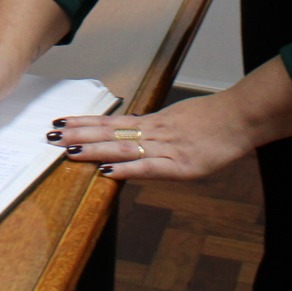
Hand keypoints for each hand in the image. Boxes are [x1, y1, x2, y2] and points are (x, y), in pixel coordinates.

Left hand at [45, 95, 254, 182]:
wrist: (241, 118)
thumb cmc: (214, 119)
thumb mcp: (179, 118)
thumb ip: (156, 126)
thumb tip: (134, 128)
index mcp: (154, 122)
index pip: (111, 122)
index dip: (85, 123)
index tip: (62, 123)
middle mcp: (154, 132)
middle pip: (110, 132)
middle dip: (79, 134)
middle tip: (51, 135)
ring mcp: (167, 148)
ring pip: (123, 147)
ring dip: (94, 149)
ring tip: (68, 150)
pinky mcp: (181, 165)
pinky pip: (148, 167)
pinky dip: (125, 170)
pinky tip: (106, 172)